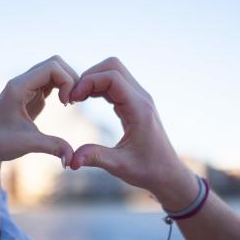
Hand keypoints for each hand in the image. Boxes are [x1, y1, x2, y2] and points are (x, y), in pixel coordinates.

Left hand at [0, 55, 78, 169]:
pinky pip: (52, 80)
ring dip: (67, 82)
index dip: (67, 81)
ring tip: (69, 102)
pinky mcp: (32, 93)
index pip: (51, 67)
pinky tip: (64, 103)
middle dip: (70, 79)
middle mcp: (22, 82)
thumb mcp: (27, 144)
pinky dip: (63, 87)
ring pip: (54, 69)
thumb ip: (52, 147)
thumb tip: (72, 158)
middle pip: (55, 63)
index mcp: (18, 87)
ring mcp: (27, 86)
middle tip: (73, 101)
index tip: (67, 103)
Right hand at [68, 57, 196, 209]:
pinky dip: (99, 87)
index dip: (88, 82)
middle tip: (73, 97)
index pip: (112, 77)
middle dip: (89, 76)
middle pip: (113, 66)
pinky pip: (115, 84)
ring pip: (114, 72)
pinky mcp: (135, 103)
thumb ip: (95, 158)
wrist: (167, 174)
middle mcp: (141, 98)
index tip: (72, 100)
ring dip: (93, 80)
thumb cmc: (147, 170)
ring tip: (77, 99)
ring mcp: (139, 98)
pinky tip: (86, 100)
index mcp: (139, 109)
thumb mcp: (119, 166)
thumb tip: (71, 160)